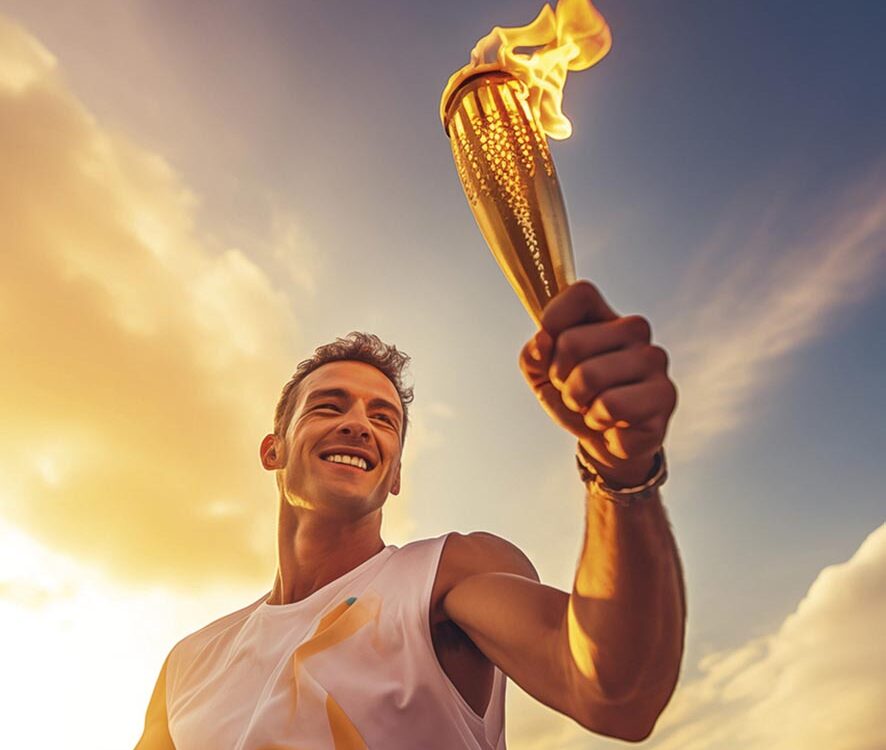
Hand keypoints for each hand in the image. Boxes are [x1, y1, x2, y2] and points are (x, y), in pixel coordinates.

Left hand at [519, 281, 676, 488]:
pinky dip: (599, 422)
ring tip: (593, 408)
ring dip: (579, 404)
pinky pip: (611, 406)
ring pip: (589, 376)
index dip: (553, 321)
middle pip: (571, 342)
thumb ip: (534, 355)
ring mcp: (652, 361)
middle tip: (576, 392)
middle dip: (560, 380)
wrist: (607, 445)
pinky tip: (613, 423)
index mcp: (604, 317)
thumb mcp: (542, 377)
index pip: (580, 293)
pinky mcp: (664, 394)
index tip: (552, 350)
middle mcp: (634, 331)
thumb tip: (542, 341)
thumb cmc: (578, 401)